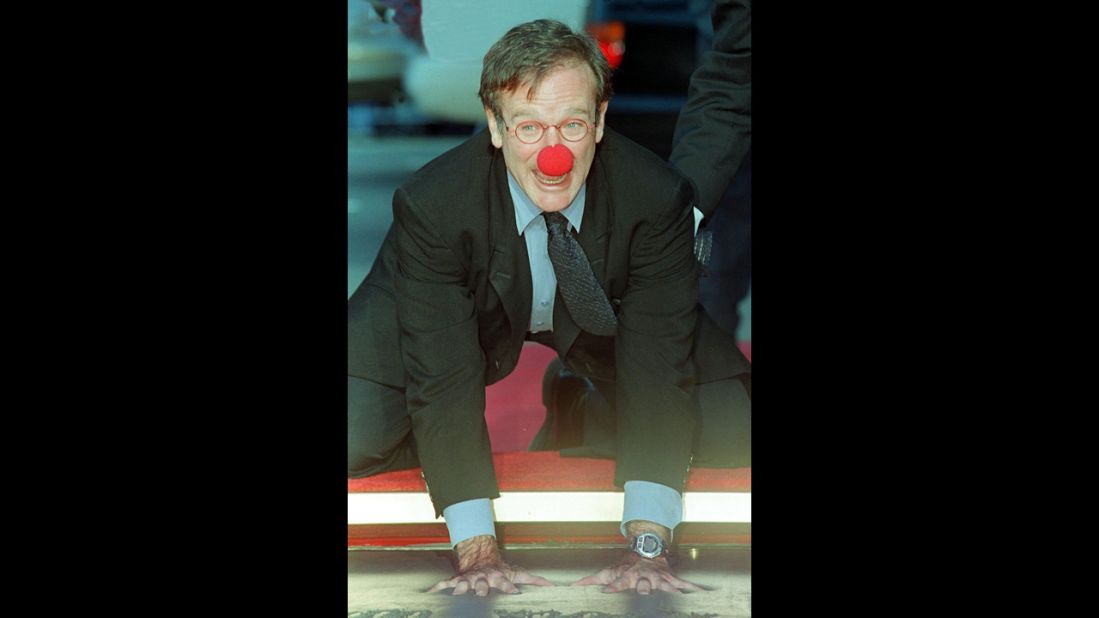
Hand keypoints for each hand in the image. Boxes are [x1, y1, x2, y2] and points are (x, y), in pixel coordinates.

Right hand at [426, 535, 553, 595]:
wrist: (480, 555)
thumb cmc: (500, 569)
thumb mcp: (517, 572)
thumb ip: (533, 580)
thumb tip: (552, 586)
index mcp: (498, 577)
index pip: (505, 583)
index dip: (510, 587)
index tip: (514, 593)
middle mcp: (483, 578)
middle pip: (482, 585)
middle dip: (481, 590)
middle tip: (481, 595)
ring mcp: (469, 579)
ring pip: (463, 584)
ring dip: (460, 589)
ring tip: (456, 593)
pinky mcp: (457, 580)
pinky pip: (445, 584)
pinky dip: (436, 589)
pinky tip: (428, 594)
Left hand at [573, 551, 705, 593]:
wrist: (646, 548)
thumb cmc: (626, 565)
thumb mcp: (608, 572)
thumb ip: (592, 580)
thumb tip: (574, 586)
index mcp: (627, 577)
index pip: (619, 583)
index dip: (613, 587)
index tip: (608, 591)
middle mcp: (643, 578)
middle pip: (644, 585)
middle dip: (643, 588)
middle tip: (644, 591)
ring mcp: (658, 578)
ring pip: (663, 584)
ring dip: (668, 589)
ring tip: (675, 595)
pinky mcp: (670, 578)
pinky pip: (683, 584)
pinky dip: (694, 589)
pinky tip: (705, 594)